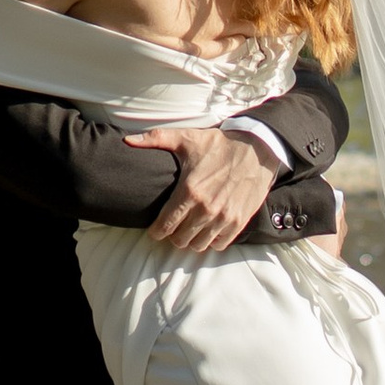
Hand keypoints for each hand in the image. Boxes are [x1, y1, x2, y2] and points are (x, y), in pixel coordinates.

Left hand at [128, 122, 279, 257]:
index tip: (155, 230)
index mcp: (189, 191)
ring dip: (191, 240)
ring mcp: (223, 217)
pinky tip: (208, 230)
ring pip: (198, 245)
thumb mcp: (187, 138)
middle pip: (180, 239)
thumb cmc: (219, 144)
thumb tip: (127, 140)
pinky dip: (212, 241)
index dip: (156, 231)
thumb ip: (155, 139)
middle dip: (173, 236)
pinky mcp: (238, 221)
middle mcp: (205, 208)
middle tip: (173, 227)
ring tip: (190, 230)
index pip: (164, 225)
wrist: (257, 149)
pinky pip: (219, 244)